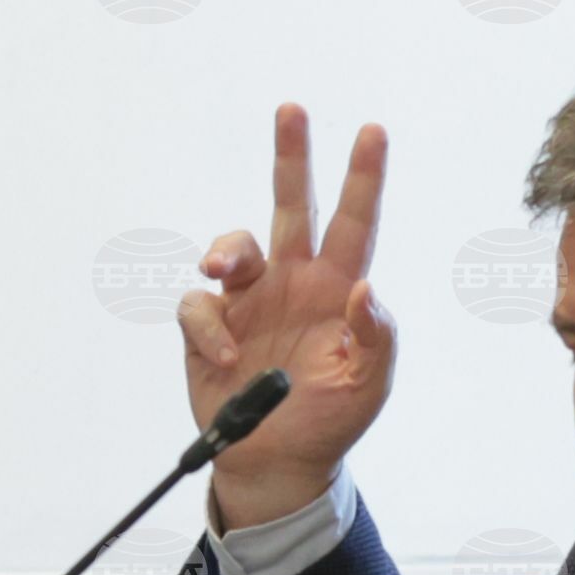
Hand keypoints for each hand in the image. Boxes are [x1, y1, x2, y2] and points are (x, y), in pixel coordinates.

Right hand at [175, 105, 396, 533]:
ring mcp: (248, 303)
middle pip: (289, 206)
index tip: (372, 132)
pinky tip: (225, 360)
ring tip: (220, 273)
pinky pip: (198, 308)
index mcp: (337, 289)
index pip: (353, 222)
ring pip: (233, 247)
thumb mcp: (369, 384)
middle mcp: (292, 283)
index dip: (363, 178)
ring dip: (226, 251)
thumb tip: (364, 289)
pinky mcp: (208, 329)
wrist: (275, 465)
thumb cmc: (329, 421)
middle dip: (291, 156)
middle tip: (292, 109)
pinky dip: (208, 330)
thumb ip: (376, 336)